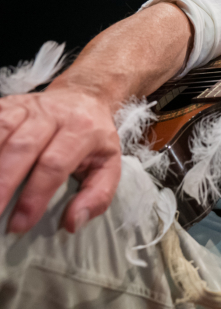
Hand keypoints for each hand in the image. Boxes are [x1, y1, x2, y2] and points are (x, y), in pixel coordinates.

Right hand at [0, 85, 121, 233]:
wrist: (84, 96)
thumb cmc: (94, 137)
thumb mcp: (109, 165)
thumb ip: (98, 195)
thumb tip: (73, 223)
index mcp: (82, 130)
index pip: (55, 164)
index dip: (35, 196)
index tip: (19, 225)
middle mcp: (53, 114)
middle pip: (22, 147)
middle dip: (2, 184)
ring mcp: (27, 107)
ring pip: (1, 131)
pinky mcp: (7, 104)